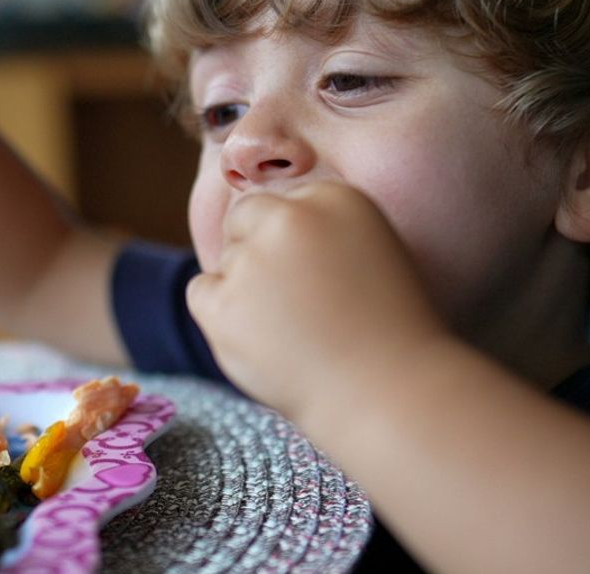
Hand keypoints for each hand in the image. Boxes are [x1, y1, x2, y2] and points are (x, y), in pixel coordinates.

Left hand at [185, 182, 445, 419]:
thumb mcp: (374, 252)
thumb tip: (269, 225)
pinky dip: (221, 315)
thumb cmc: (388, 331)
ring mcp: (252, 260)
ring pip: (226, 260)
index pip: (286, 202)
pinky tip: (263, 338)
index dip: (295, 241)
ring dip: (246, 288)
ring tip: (292, 330)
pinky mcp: (222, 302)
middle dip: (259, 250)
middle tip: (293, 301)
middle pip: (245, 218)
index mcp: (335, 197)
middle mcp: (289, 218)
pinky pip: (201, 293)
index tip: (314, 276)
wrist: (386, 391)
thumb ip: (324, 228)